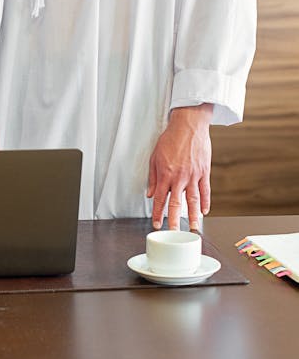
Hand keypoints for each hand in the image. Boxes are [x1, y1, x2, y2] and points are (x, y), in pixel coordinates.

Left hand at [147, 104, 212, 230]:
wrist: (189, 125)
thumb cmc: (170, 139)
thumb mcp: (155, 157)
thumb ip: (153, 177)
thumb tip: (151, 194)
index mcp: (166, 174)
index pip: (161, 199)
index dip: (158, 213)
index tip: (156, 223)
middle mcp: (180, 177)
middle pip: (176, 204)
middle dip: (174, 220)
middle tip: (174, 233)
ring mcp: (194, 175)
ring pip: (193, 200)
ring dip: (193, 216)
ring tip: (193, 228)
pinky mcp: (204, 171)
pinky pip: (205, 190)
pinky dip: (205, 202)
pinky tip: (205, 211)